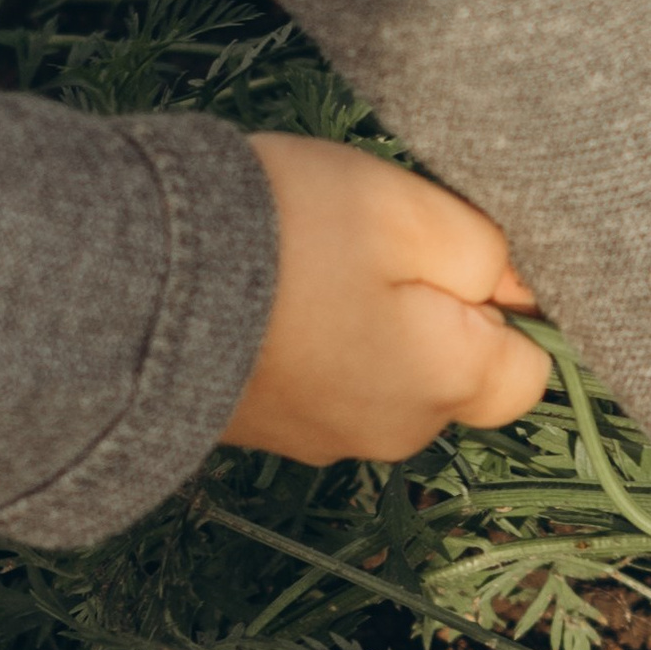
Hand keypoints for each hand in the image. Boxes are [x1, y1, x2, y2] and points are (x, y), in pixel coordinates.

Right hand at [222, 134, 549, 463]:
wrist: (122, 281)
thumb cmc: (283, 234)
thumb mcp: (409, 210)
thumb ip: (485, 251)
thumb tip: (518, 288)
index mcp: (447, 387)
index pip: (528, 369)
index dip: (505, 307)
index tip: (451, 258)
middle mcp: (397, 433)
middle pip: (451, 371)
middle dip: (431, 313)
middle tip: (365, 248)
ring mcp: (324, 439)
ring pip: (382, 374)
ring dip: (364, 324)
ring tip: (302, 265)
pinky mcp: (264, 431)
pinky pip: (316, 382)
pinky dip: (306, 342)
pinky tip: (264, 296)